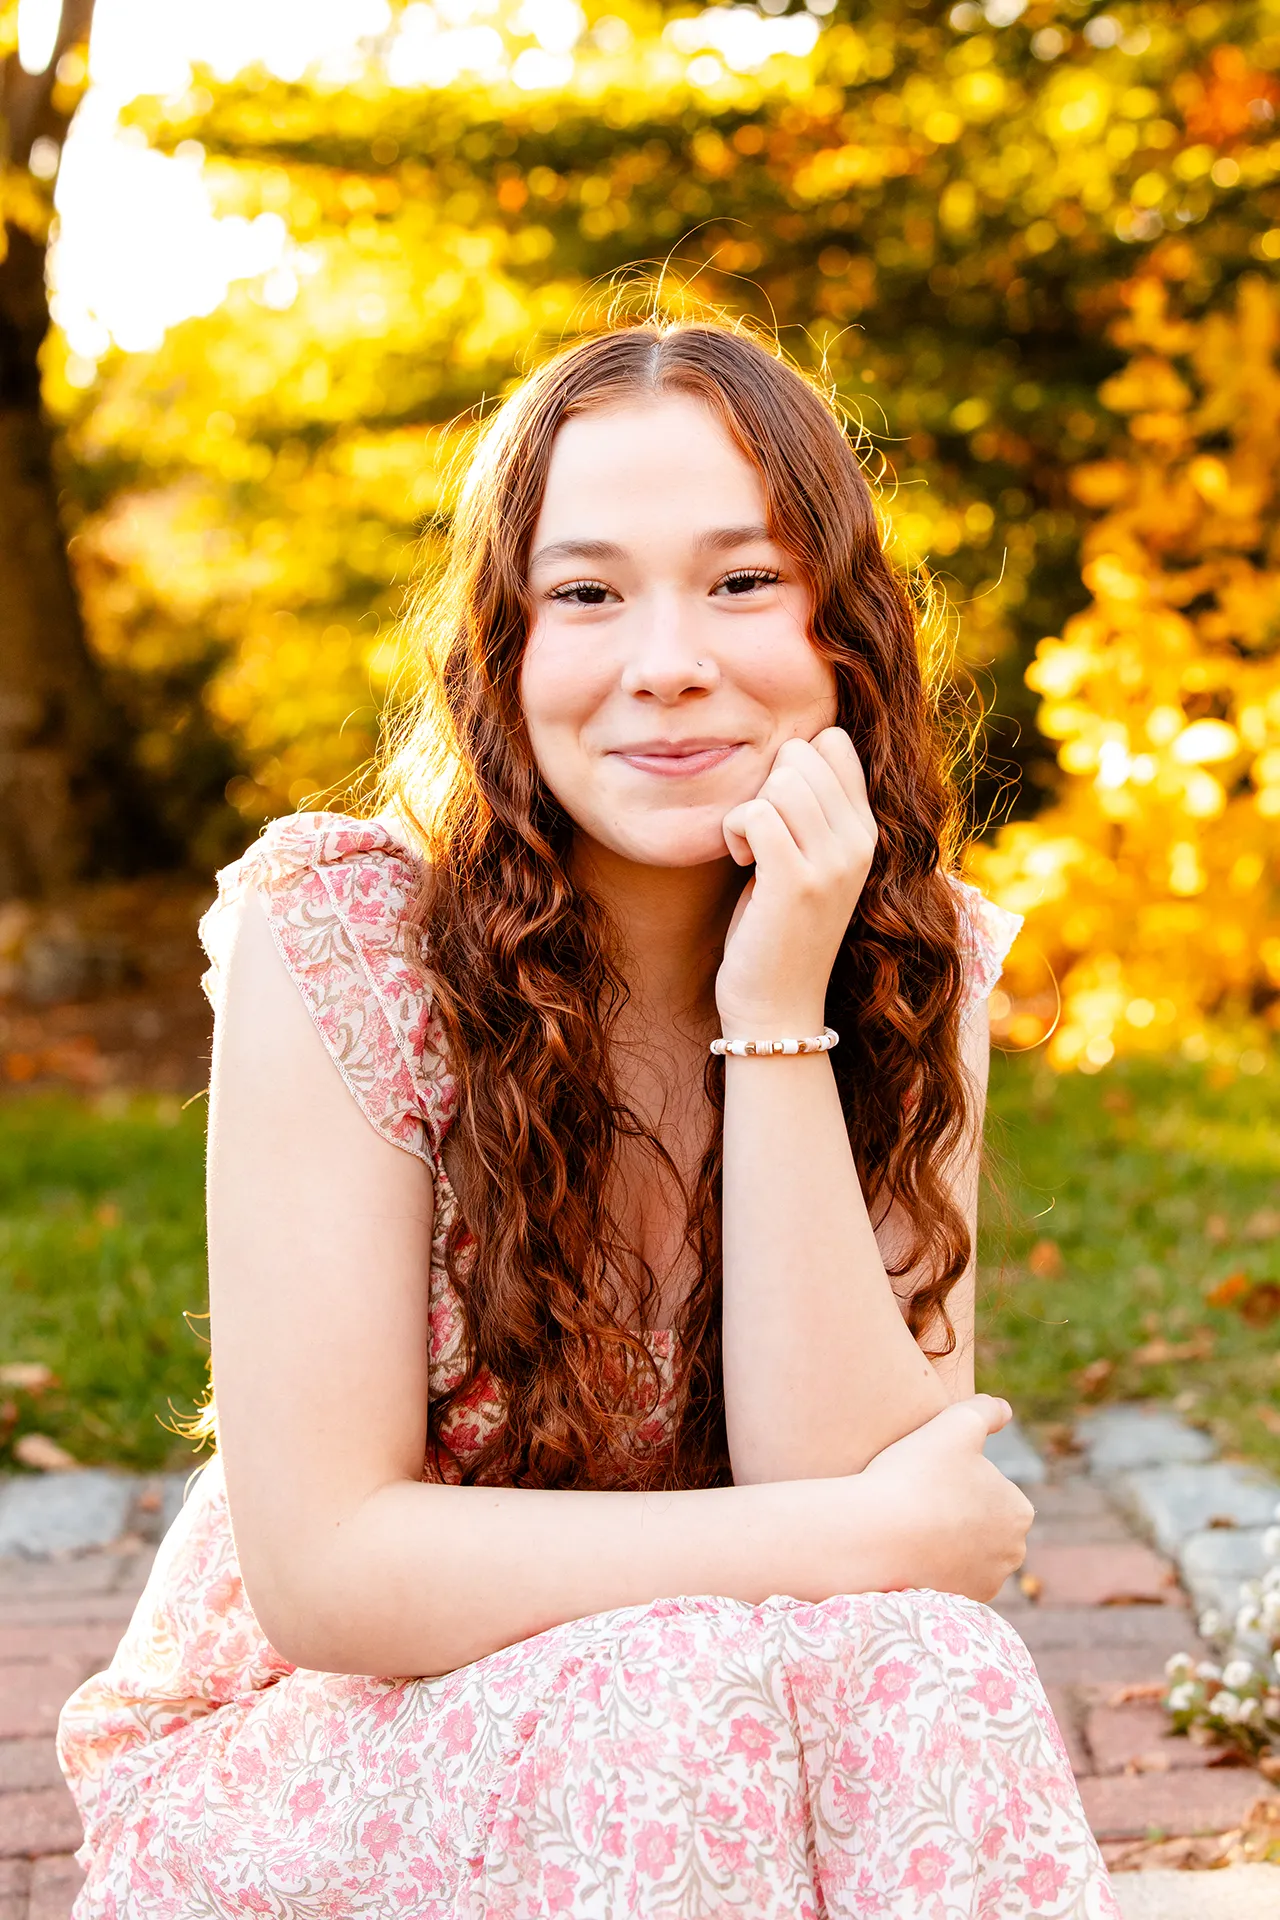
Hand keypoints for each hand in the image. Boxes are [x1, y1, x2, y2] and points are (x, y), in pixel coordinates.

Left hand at [716, 728, 875, 1033]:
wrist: (779, 1007)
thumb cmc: (779, 929)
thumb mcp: (810, 862)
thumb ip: (811, 810)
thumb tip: (788, 750)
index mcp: (866, 830)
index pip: (834, 743)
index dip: (791, 765)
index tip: (780, 812)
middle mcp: (859, 842)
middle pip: (802, 753)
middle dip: (765, 785)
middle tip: (761, 836)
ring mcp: (832, 863)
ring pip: (780, 780)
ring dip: (748, 809)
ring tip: (752, 851)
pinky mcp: (796, 882)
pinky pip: (755, 813)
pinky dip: (733, 831)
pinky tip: (742, 863)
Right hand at [853, 1396, 1034, 1601]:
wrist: (875, 1539)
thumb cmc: (916, 1476)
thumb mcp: (955, 1423)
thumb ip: (984, 1409)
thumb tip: (1004, 1409)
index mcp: (1019, 1511)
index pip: (989, 1485)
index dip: (956, 1474)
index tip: (928, 1473)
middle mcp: (1012, 1554)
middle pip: (978, 1520)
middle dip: (954, 1510)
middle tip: (915, 1496)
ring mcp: (984, 1585)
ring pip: (961, 1550)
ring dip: (941, 1539)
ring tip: (905, 1522)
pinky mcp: (954, 1606)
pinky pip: (943, 1576)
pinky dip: (928, 1564)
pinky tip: (903, 1548)